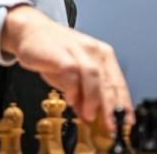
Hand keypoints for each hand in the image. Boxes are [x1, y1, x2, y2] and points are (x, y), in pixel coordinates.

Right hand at [0, 5, 133, 129]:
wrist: (30, 30)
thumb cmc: (53, 51)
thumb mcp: (74, 72)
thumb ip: (84, 93)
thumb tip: (89, 116)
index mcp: (102, 54)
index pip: (118, 83)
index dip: (124, 105)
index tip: (126, 123)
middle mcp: (93, 51)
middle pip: (109, 82)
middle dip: (112, 109)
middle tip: (111, 127)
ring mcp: (78, 51)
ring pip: (94, 78)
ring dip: (93, 100)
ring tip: (89, 116)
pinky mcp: (61, 54)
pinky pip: (72, 75)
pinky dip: (73, 91)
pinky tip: (70, 100)